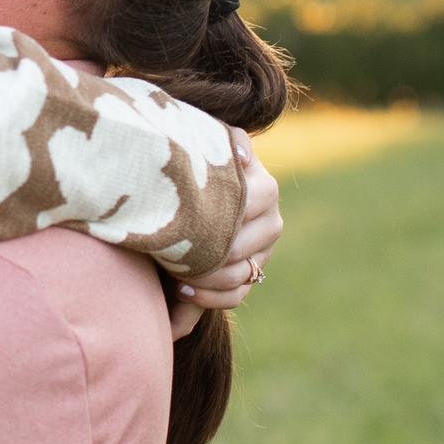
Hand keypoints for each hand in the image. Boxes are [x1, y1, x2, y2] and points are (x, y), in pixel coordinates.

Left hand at [176, 129, 281, 315]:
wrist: (183, 200)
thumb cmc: (188, 174)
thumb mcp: (198, 154)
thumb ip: (221, 144)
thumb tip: (242, 154)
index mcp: (262, 186)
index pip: (252, 203)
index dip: (217, 216)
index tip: (183, 219)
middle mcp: (270, 219)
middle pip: (243, 244)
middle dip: (207, 252)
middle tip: (172, 252)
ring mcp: (263, 250)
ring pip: (241, 273)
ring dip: (206, 278)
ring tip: (175, 273)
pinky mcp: (252, 275)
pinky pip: (237, 294)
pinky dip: (210, 298)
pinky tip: (183, 290)